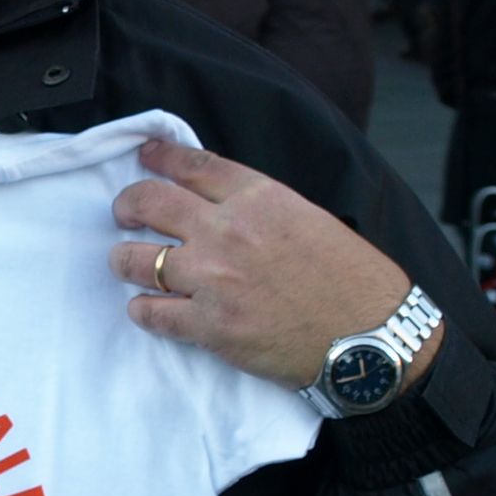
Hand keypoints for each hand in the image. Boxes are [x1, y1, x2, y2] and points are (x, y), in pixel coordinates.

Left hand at [110, 139, 425, 388]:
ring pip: (137, 259)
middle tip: (125, 214)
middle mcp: (228, 231)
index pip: (192, 165)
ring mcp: (214, 279)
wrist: (370, 339)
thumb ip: (261, 208)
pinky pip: (151, 313)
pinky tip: (147, 309)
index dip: (159, 157)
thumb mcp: (311, 219)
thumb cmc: (352, 280)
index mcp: (260, 197)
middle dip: (128, 205)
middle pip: (149, 202)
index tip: (145, 157)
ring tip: (129, 264)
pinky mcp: (210, 327)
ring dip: (125, 260)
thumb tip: (222, 206)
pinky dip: (143, 310)